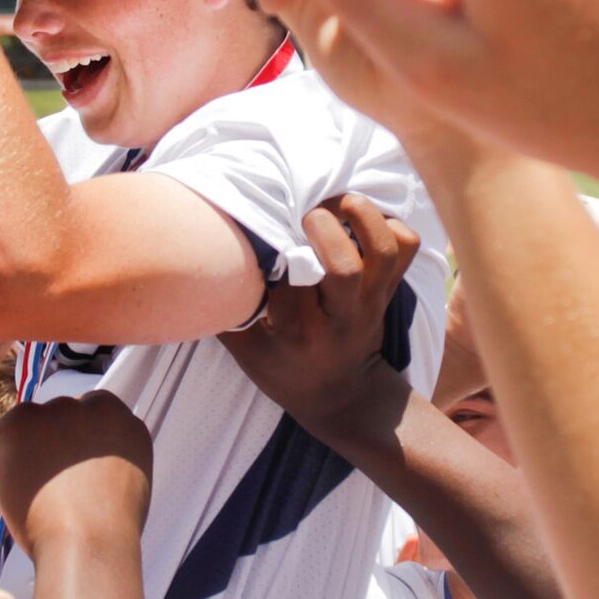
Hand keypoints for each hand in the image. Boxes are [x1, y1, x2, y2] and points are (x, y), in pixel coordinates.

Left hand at [0, 392, 152, 560]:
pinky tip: (18, 497)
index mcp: (122, 422)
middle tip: (48, 490)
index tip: (67, 473)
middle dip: (46, 450)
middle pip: (55, 420)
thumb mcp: (123, 482)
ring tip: (36, 498)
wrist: (87, 543)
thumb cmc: (103, 531)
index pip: (87, 416)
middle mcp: (92, 407)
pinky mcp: (20, 422)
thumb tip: (79, 458)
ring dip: (23, 458)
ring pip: (24, 429)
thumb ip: (103, 457)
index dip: (71, 447)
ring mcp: (56, 411)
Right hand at [219, 194, 418, 447]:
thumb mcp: (245, 349)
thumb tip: (193, 258)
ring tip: (337, 201)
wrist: (343, 396)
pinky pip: (406, 248)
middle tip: (303, 213)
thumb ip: (225, 308)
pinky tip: (359, 217)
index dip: (272, 251)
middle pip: (344, 268)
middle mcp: (337, 317)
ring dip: (362, 215)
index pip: (286, 284)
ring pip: (382, 251)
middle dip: (323, 227)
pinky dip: (390, 223)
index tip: (256, 235)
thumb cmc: (282, 368)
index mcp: (296, 333)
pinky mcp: (388, 290)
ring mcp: (369, 302)